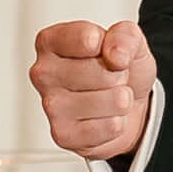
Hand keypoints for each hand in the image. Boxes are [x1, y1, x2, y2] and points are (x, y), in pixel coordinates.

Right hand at [30, 16, 157, 161]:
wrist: (125, 105)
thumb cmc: (118, 69)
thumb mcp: (128, 41)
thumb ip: (125, 36)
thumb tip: (116, 55)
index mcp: (52, 42)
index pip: (88, 39)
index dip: (111, 46)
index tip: (106, 50)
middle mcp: (44, 73)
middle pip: (104, 72)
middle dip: (119, 76)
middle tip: (109, 77)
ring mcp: (50, 106)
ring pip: (113, 100)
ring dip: (121, 100)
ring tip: (108, 97)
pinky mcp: (63, 135)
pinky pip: (112, 126)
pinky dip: (118, 123)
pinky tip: (103, 117)